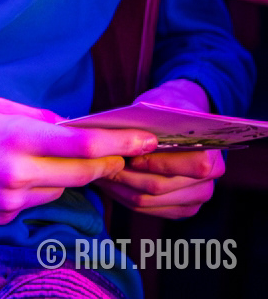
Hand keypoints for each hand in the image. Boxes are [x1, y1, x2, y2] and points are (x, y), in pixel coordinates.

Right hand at [0, 97, 157, 224]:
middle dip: (109, 163)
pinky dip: (44, 186)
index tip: (146, 139)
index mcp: (13, 138)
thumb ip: (33, 117)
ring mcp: (8, 202)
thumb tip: (67, 127)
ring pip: (62, 191)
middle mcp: (15, 175)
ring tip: (75, 155)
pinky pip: (37, 202)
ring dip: (75, 175)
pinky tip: (32, 170)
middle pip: (82, 176)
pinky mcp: (0, 218)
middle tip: (127, 149)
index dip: (120, 144)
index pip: (81, 148)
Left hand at [95, 79, 224, 217]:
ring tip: (99, 170)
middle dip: (128, 175)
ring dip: (120, 187)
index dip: (159, 162)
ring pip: (149, 201)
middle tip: (102, 162)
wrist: (178, 121)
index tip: (132, 154)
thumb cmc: (168, 108)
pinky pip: (146, 209)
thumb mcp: (163, 102)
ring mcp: (194, 200)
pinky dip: (123, 195)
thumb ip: (156, 114)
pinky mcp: (178, 209)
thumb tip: (139, 132)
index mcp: (212, 155)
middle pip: (162, 187)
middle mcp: (208, 184)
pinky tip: (109, 181)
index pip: (193, 166)